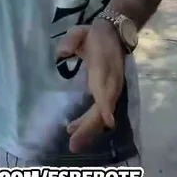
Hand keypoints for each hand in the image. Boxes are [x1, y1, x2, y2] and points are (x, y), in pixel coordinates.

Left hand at [55, 18, 125, 152]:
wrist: (115, 34)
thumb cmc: (95, 35)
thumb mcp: (82, 32)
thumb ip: (72, 40)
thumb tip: (61, 53)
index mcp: (104, 69)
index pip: (107, 89)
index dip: (107, 106)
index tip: (108, 122)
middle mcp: (110, 84)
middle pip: (102, 110)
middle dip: (90, 127)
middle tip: (73, 144)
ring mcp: (111, 90)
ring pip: (101, 114)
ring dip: (88, 129)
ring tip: (72, 141)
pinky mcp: (108, 93)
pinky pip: (100, 112)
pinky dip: (89, 122)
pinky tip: (74, 128)